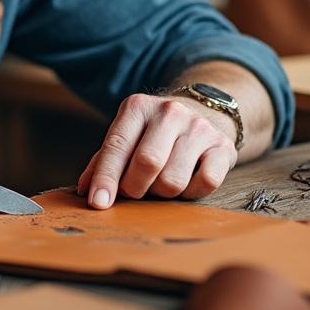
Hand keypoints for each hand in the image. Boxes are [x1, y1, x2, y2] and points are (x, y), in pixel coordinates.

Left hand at [77, 93, 236, 209]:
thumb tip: (86, 190)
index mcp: (138, 107)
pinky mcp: (223, 146)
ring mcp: (199, 127)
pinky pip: (205, 183)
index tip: (98, 202)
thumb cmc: (154, 133)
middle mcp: (170, 111)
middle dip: (135, 188)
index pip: (117, 146)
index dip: (106, 177)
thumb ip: (104, 161)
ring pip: (174, 179)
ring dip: (162, 192)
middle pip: (147, 163)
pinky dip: (191, 192)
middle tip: (134, 192)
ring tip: (161, 182)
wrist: (203, 112)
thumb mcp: (127, 136)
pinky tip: (187, 180)